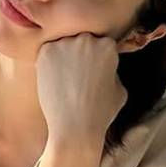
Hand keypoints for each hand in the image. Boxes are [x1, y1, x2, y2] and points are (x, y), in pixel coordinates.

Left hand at [36, 32, 127, 147]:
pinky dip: (47, 63)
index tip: (90, 70)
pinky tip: (52, 80)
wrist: (74, 127)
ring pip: (63, 43)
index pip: (100, 42)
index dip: (95, 57)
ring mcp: (65, 43)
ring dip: (63, 56)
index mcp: (108, 45)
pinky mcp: (46, 52)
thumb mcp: (120, 89)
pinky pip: (46, 51)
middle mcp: (87, 39)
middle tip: (76, 75)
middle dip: (79, 54)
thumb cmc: (100, 113)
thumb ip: (112, 70)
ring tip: (63, 80)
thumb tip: (105, 64)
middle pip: (81, 39)